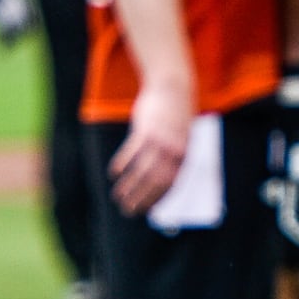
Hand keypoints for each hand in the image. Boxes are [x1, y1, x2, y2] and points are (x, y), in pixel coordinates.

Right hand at [108, 80, 192, 216]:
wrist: (173, 87)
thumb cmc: (176, 116)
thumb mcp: (181, 138)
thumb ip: (173, 157)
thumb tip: (160, 178)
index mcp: (184, 156)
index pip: (171, 185)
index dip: (157, 200)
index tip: (146, 211)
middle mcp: (175, 152)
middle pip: (156, 182)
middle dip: (141, 199)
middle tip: (128, 210)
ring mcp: (161, 141)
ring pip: (143, 170)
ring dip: (129, 186)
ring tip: (118, 197)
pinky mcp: (147, 129)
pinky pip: (133, 151)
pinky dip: (122, 163)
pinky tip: (114, 173)